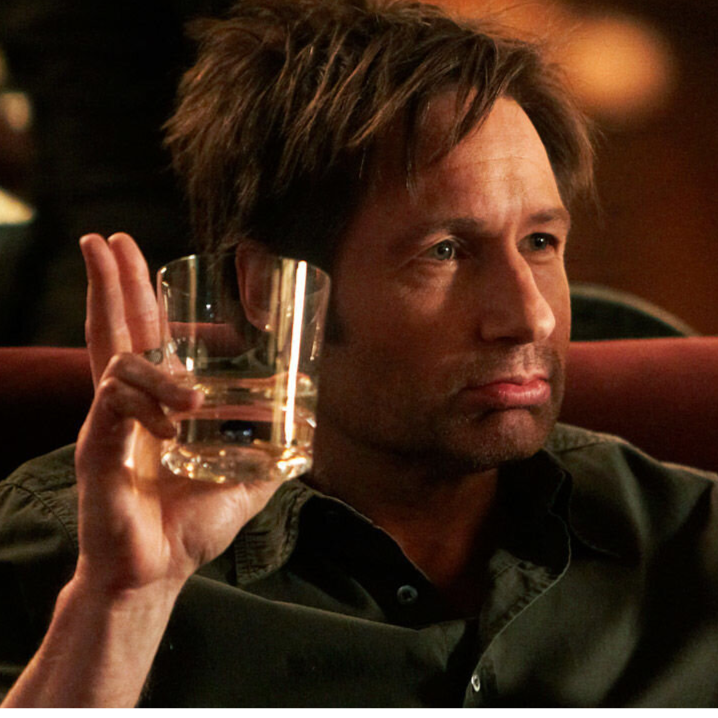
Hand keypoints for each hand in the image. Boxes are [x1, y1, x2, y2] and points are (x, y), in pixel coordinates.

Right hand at [76, 234, 281, 594]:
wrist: (157, 571)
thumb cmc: (192, 524)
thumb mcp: (247, 481)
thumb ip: (274, 456)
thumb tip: (309, 438)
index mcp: (157, 405)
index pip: (145, 339)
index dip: (141, 299)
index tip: (147, 263)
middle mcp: (127, 403)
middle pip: (115, 328)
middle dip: (112, 281)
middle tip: (107, 238)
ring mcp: (108, 421)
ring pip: (118, 359)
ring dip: (161, 371)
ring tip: (192, 405)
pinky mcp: (98, 445)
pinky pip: (116, 402)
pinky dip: (147, 405)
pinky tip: (171, 427)